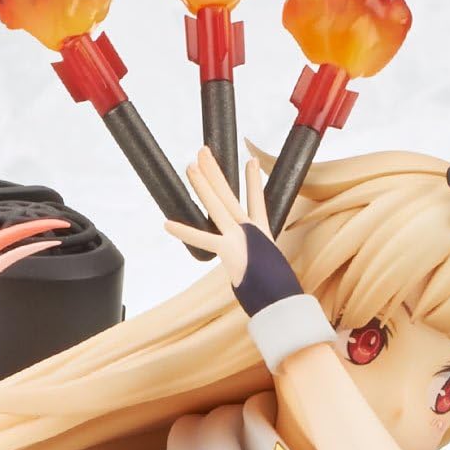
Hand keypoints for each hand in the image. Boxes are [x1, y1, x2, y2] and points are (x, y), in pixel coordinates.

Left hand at [164, 148, 272, 286]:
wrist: (282, 298)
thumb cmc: (278, 291)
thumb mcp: (272, 273)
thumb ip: (262, 269)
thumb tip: (262, 281)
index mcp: (261, 233)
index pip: (257, 200)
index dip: (254, 180)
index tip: (251, 161)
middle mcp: (249, 229)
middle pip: (228, 194)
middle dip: (214, 171)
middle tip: (203, 151)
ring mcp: (239, 236)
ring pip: (217, 204)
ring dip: (202, 184)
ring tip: (190, 166)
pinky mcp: (230, 250)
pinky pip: (202, 239)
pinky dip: (184, 232)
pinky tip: (167, 224)